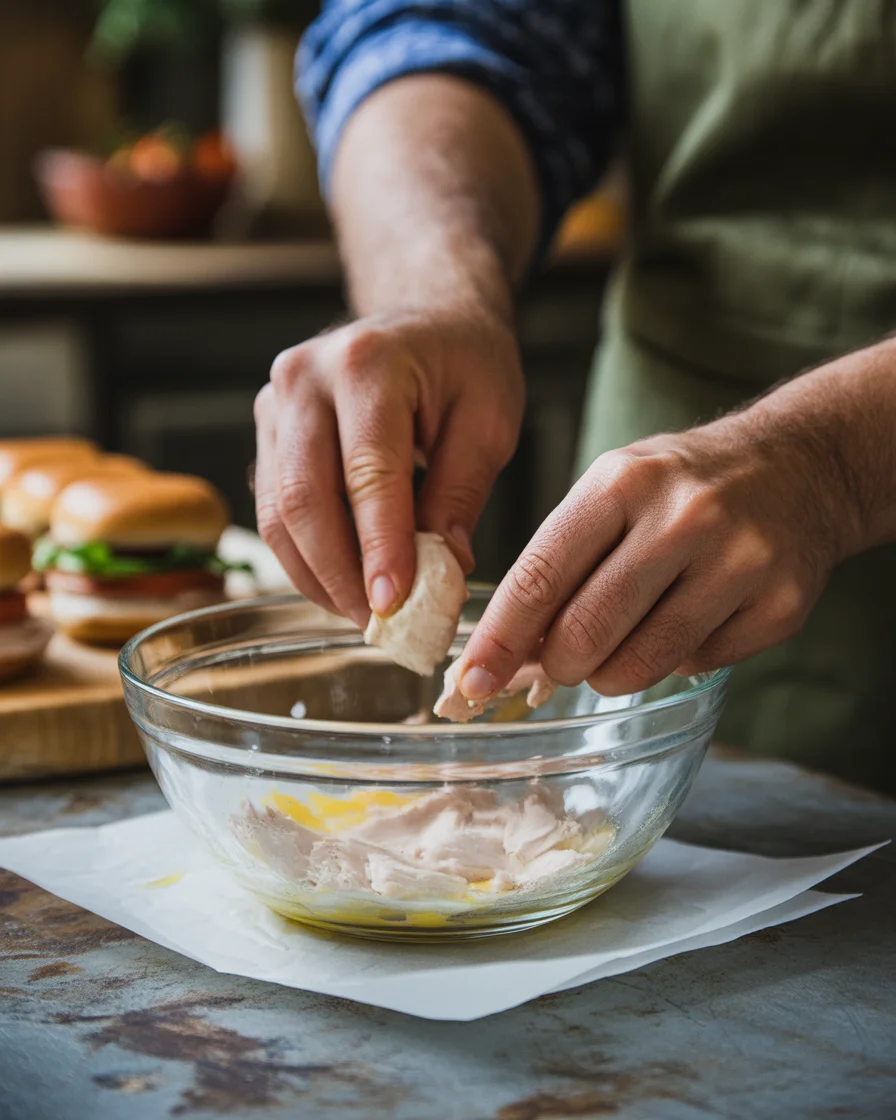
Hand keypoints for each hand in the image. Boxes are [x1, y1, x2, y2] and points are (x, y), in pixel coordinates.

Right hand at [254, 308, 523, 625]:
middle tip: (380, 624)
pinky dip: (305, 556)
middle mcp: (305, 378)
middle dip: (340, 574)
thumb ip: (461, 492)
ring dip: (317, 575)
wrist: (426, 314)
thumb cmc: (465, 361)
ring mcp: (276, 402)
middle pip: (304, 498)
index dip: (378, 547)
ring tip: (364, 613)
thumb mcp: (489, 418)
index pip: (367, 473)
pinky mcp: (268, 430)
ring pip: (278, 512)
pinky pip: (274, 509)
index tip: (395, 604)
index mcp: (368, 363)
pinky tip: (342, 584)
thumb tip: (440, 570)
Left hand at [455, 404, 865, 701]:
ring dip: (612, 673)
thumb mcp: (612, 490)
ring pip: (640, 665)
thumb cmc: (681, 485)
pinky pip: (696, 667)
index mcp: (622, 483)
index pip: (540, 577)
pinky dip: (676, 660)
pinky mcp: (781, 605)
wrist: (799, 466)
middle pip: (586, 634)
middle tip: (563, 661)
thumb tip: (505, 654)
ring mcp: (739, 562)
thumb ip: (559, 564)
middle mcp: (683, 518)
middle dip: (558, 665)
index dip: (498, 640)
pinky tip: (689, 618)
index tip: (470, 682)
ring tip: (624, 639)